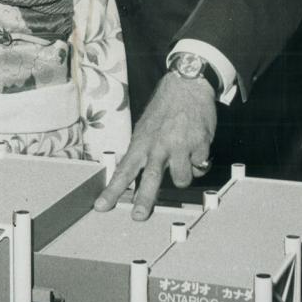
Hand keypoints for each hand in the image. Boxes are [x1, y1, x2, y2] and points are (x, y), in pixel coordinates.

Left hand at [93, 73, 215, 220]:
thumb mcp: (145, 128)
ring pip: (182, 179)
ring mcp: (180, 145)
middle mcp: (158, 146)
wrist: (187, 85)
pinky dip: (199, 160)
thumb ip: (142, 153)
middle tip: (139, 216)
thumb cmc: (164, 109)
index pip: (124, 171)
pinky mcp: (199, 144)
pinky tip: (196, 146)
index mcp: (141, 142)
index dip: (112, 191)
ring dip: (184, 175)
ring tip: (184, 159)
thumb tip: (135, 177)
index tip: (101, 207)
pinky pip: (200, 166)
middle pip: (150, 179)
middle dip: (144, 200)